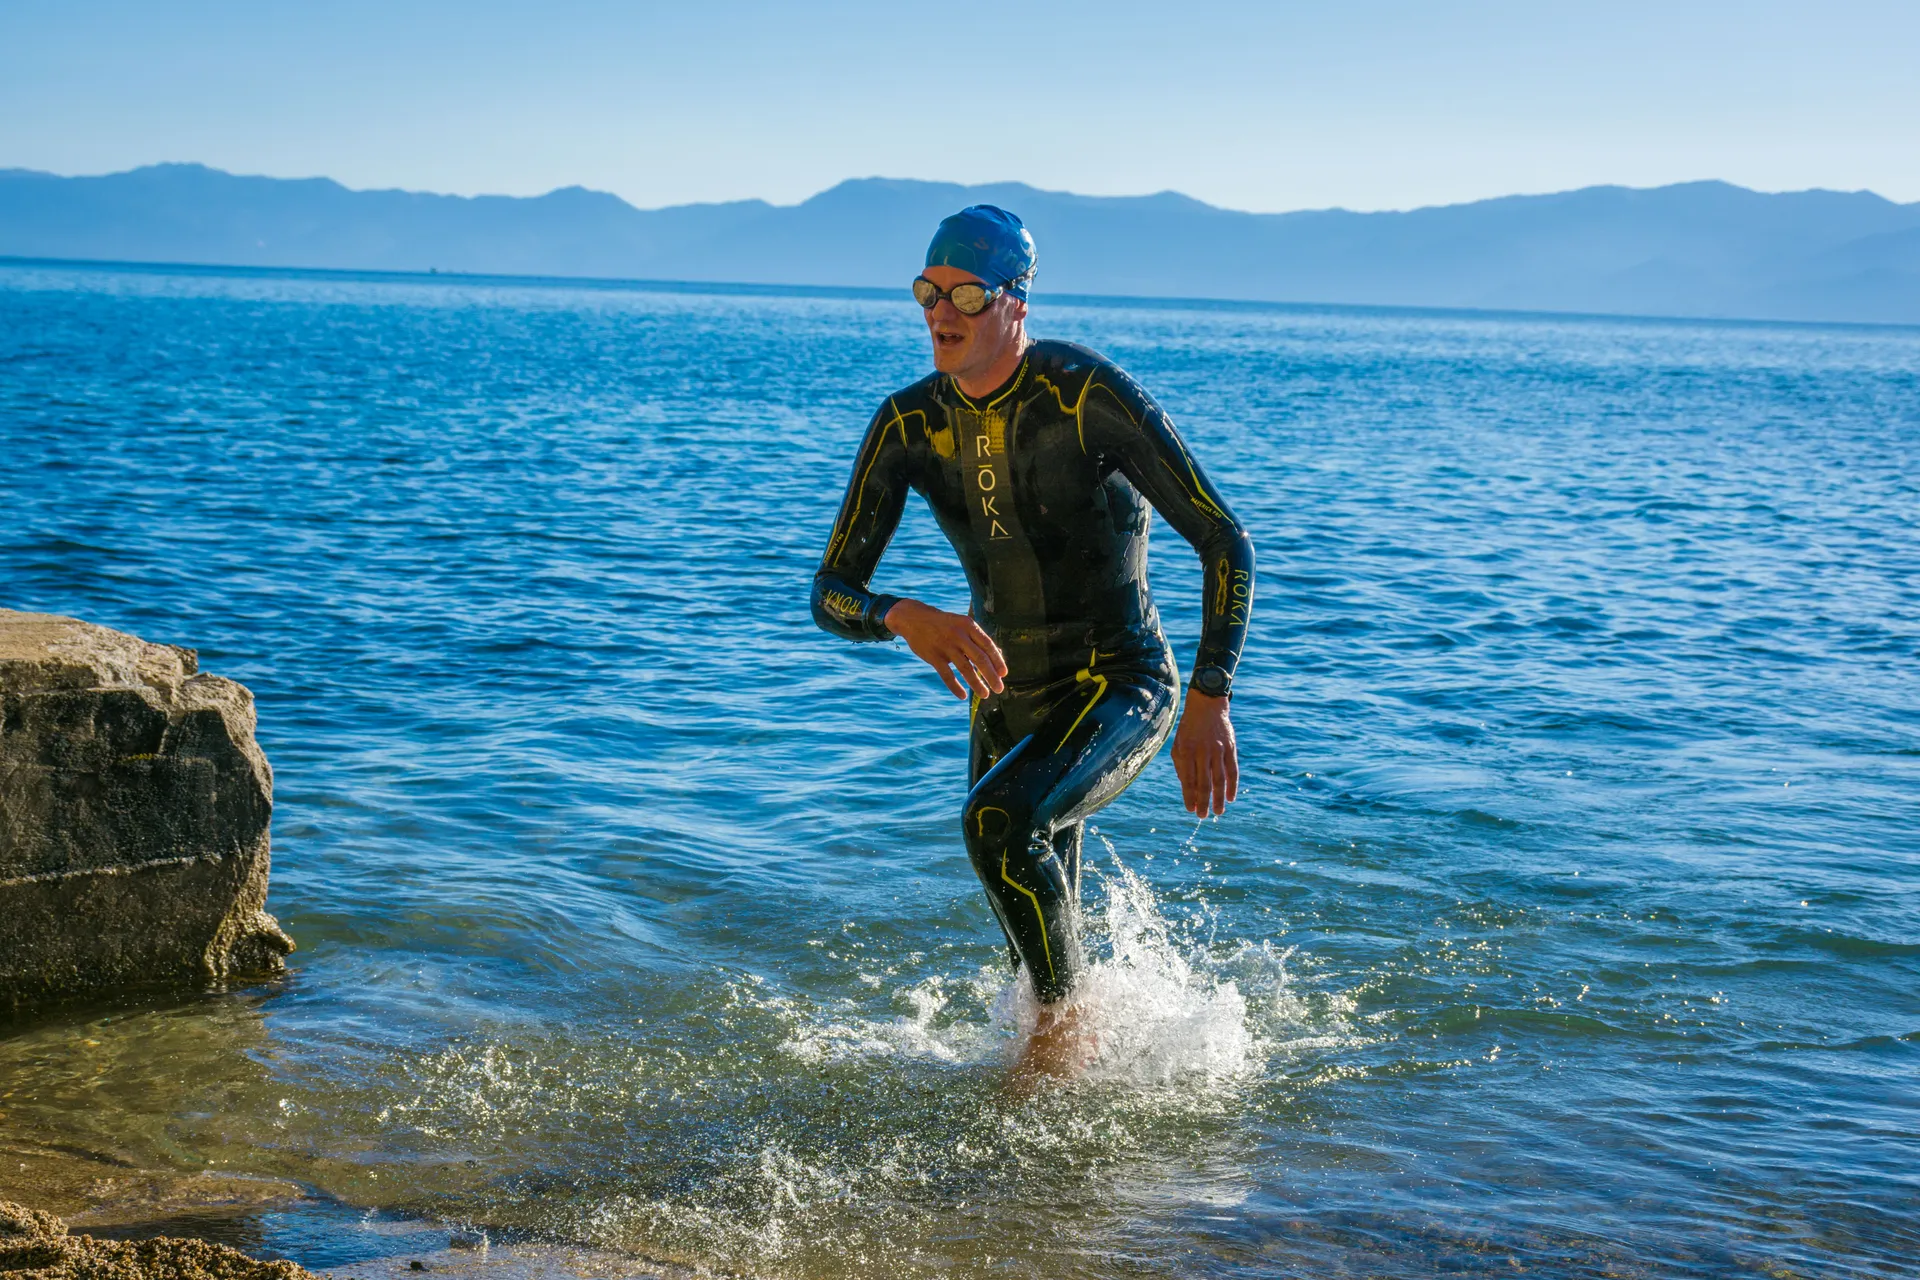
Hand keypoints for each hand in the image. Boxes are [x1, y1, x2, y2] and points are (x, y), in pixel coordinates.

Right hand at [884, 599, 1007, 698]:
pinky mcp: (933, 657)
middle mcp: (959, 635)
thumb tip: (997, 655)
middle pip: (980, 659)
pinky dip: (955, 687)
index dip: (997, 661)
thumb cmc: (944, 624)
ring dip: (977, 684)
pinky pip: (947, 675)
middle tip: (1000, 689)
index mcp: (968, 625)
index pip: (988, 645)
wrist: (914, 618)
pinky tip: (963, 696)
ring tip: (985, 695)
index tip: (1004, 674)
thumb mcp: (961, 625)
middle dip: (991, 676)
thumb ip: (977, 639)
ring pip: (965, 669)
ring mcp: (945, 646)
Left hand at [1172, 690, 1237, 816]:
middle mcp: (1203, 751)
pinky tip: (1231, 797)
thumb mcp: (1178, 745)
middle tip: (1203, 816)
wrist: (1207, 706)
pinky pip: (1233, 770)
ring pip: (1220, 779)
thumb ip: (1181, 766)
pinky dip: (1232, 786)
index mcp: (1186, 751)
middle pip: (1204, 782)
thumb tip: (1187, 788)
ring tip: (1218, 812)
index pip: (1188, 780)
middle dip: (1203, 802)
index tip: (1190, 809)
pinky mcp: (1230, 748)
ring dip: (1219, 798)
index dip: (1189, 796)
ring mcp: (1218, 749)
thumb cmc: (1189, 729)